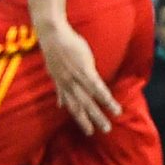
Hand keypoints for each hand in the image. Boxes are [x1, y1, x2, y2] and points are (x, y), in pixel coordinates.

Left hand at [34, 14, 119, 134]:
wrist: (52, 33)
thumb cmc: (56, 48)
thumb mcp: (54, 71)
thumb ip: (59, 89)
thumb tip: (59, 104)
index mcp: (61, 84)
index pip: (71, 105)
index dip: (79, 118)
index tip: (88, 131)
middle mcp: (67, 84)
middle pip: (80, 107)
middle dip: (90, 121)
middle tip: (102, 132)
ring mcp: (75, 78)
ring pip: (88, 100)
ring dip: (98, 114)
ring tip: (108, 125)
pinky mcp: (84, 70)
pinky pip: (96, 88)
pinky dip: (105, 99)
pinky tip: (113, 106)